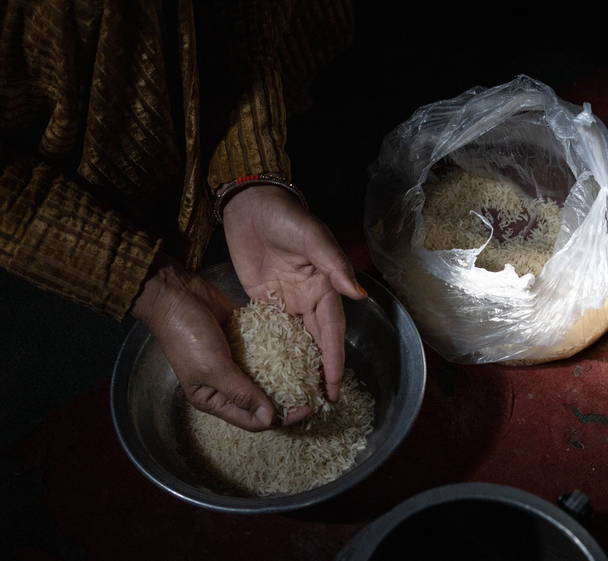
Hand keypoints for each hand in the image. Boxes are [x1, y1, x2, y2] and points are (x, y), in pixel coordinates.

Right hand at [131, 253, 310, 430]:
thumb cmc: (187, 335)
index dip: (278, 418)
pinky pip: (264, 351)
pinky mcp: (242, 338)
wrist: (176, 294)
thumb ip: (241, 393)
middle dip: (286, 399)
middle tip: (313, 392)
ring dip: (285, 376)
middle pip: (261, 400)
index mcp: (213, 399)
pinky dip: (278, 352)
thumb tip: (269, 419)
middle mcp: (225, 384)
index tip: (306, 407)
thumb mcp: (213, 368)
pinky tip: (299, 350)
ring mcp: (235, 360)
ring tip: (310, 373)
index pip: (251, 419)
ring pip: (265, 376)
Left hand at [222, 185, 367, 401]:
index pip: (331, 330)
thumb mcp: (313, 237)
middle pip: (316, 341)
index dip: (334, 359)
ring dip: (299, 365)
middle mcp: (306, 297)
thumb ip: (333, 265)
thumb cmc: (285, 216)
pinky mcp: (262, 299)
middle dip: (320, 371)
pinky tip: (270, 369)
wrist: (250, 204)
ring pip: (295, 340)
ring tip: (297, 393)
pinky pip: (270, 329)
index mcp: (323, 286)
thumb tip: (357, 295)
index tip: (335, 387)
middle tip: (319, 402)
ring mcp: (284, 300)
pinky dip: (273, 348)